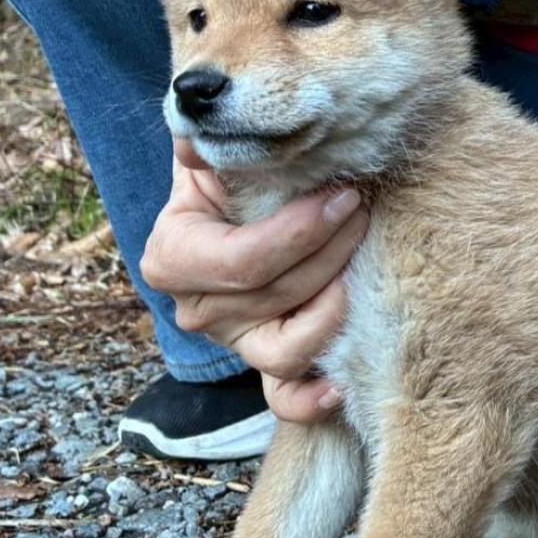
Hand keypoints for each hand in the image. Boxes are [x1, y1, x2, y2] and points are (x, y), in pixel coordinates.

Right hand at [140, 139, 368, 421]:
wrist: (231, 209)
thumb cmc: (226, 177)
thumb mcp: (211, 156)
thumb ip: (204, 146)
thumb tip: (200, 138)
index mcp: (174, 258)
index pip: (243, 261)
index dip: (301, 233)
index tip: (344, 195)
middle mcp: (198, 310)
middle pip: (277, 296)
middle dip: (331, 250)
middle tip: (362, 207)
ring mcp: (233, 342)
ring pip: (287, 349)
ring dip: (334, 306)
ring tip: (362, 260)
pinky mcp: (263, 360)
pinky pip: (281, 398)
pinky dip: (310, 398)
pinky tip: (340, 383)